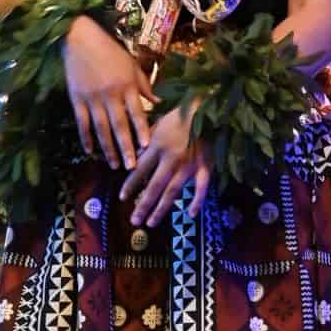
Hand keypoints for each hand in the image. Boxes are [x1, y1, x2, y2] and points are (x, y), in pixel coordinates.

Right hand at [65, 16, 156, 170]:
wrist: (80, 38)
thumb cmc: (110, 51)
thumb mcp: (132, 65)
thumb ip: (144, 86)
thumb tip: (159, 102)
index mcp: (126, 85)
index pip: (137, 112)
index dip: (142, 130)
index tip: (147, 147)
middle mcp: (110, 94)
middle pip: (119, 125)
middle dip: (126, 147)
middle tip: (131, 167)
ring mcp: (92, 98)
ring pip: (101, 129)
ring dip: (108, 148)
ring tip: (114, 164)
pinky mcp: (77, 99)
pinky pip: (82, 123)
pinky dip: (86, 138)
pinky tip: (90, 151)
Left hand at [119, 100, 210, 228]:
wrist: (208, 108)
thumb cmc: (180, 114)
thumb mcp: (158, 123)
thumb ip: (146, 140)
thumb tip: (136, 156)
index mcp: (157, 147)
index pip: (139, 170)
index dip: (130, 185)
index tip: (122, 198)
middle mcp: (170, 159)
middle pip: (154, 187)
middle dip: (143, 206)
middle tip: (134, 220)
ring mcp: (188, 166)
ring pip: (172, 192)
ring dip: (161, 209)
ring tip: (151, 223)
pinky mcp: (205, 167)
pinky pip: (201, 187)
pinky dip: (197, 201)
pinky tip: (191, 214)